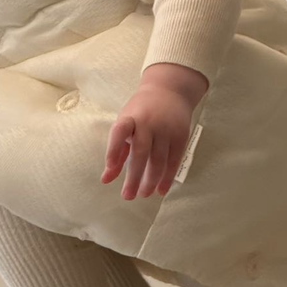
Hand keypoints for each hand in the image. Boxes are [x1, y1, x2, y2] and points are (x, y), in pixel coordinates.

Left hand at [102, 84, 194, 199]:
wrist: (169, 91)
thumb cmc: (141, 111)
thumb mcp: (126, 124)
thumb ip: (117, 153)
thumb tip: (106, 180)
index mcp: (130, 118)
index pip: (120, 132)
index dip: (113, 149)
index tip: (109, 168)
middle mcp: (148, 123)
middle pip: (141, 153)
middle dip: (134, 177)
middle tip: (128, 196)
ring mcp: (166, 129)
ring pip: (159, 160)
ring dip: (151, 180)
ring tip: (144, 194)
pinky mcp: (181, 136)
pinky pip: (174, 161)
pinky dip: (167, 177)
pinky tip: (161, 190)